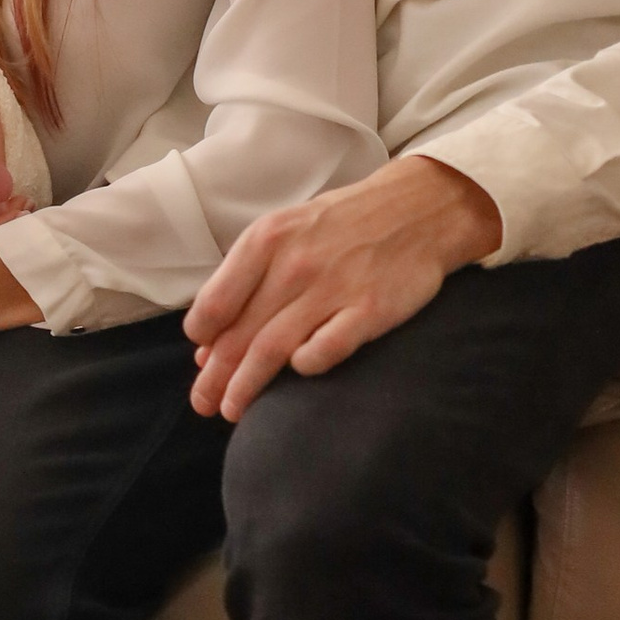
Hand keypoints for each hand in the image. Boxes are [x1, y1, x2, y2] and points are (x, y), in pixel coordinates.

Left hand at [184, 156, 502, 417]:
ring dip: (247, 386)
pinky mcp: (369, 309)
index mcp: (265, 240)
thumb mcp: (286, 232)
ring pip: (273, 349)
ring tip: (233, 410)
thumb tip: (207, 344)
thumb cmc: (341, 225)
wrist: (416, 208)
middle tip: (204, 404)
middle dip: (216, 377)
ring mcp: (332, 287)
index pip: (214, 304)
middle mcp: (292, 264)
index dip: (203, 340)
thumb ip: (246, 281)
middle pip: (240, 335)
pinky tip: (298, 373)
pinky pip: (326, 349)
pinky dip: (306, 365)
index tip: (203, 360)